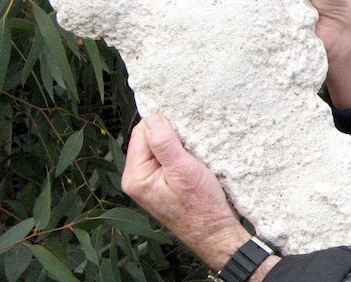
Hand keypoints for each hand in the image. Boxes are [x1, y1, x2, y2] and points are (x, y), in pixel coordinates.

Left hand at [121, 115, 249, 269]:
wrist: (215, 233)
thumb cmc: (201, 207)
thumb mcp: (183, 170)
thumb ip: (164, 143)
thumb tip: (154, 117)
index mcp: (135, 175)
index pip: (142, 132)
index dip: (164, 124)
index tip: (185, 129)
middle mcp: (138, 178)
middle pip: (150, 138)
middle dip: (172, 135)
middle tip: (193, 143)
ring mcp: (150, 182)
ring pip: (161, 147)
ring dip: (179, 145)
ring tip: (195, 154)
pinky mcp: (163, 183)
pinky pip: (169, 158)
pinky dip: (182, 155)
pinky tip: (195, 161)